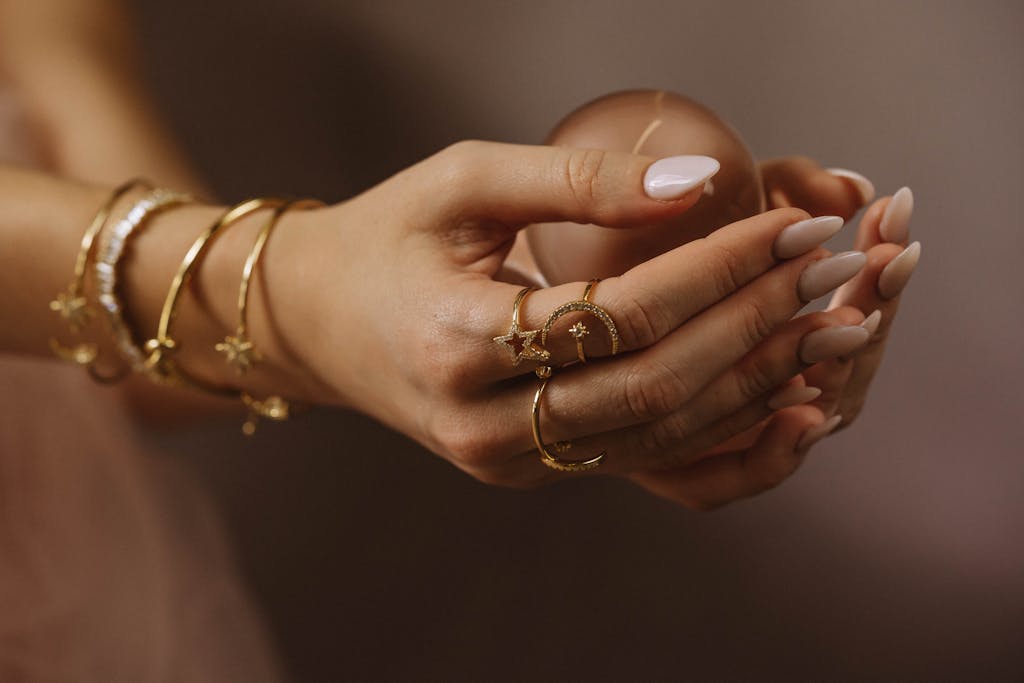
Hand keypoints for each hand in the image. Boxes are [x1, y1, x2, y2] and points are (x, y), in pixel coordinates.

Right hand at [269, 142, 868, 499]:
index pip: (619, 313)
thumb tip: (699, 180)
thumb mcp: (462, 182)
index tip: (789, 227)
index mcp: (456, 341)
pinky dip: (715, 427)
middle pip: (653, 386)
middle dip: (754, 325)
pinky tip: (779, 394)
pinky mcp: (527, 471)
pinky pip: (639, 459)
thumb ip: (577, 178)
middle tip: (827, 270)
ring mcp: (506, 461)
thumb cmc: (387, 238)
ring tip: (823, 324)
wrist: (320, 324)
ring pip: (658, 435)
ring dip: (752, 381)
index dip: (717, 271)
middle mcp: (483, 423)